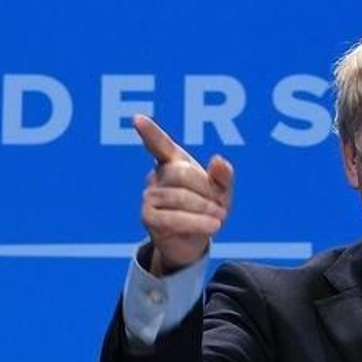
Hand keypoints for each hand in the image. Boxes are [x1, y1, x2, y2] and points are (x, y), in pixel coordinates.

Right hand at [135, 114, 234, 274]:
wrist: (194, 242)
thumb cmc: (207, 210)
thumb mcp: (221, 192)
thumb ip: (223, 176)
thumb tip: (218, 160)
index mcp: (173, 163)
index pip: (160, 145)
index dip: (150, 133)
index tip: (138, 119)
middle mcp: (158, 176)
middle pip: (181, 174)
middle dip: (206, 190)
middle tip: (222, 206)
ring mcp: (150, 197)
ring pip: (179, 198)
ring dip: (205, 209)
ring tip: (220, 218)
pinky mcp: (149, 218)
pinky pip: (173, 218)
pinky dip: (196, 222)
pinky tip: (213, 226)